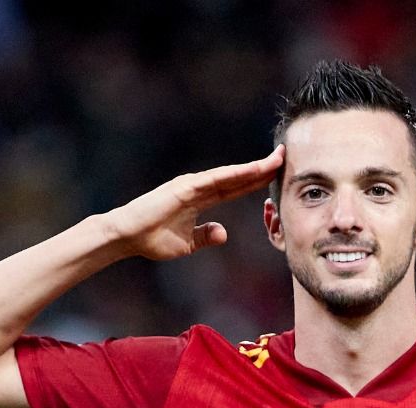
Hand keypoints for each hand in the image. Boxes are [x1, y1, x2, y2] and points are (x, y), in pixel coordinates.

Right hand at [102, 145, 284, 261]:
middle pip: (238, 177)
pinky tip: (251, 170)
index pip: (236, 187)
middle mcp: (199, 187)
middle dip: (262, 168)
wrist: (128, 237)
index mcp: (201, 198)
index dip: (257, 180)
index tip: (277, 173)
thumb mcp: (187, 244)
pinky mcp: (183, 188)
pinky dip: (233, 175)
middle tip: (286, 156)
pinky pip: (214, 181)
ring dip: (253, 167)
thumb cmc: (153, 239)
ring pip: (230, 175)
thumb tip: (223, 233)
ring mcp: (192, 185)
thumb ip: (205, 236)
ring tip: (276, 159)